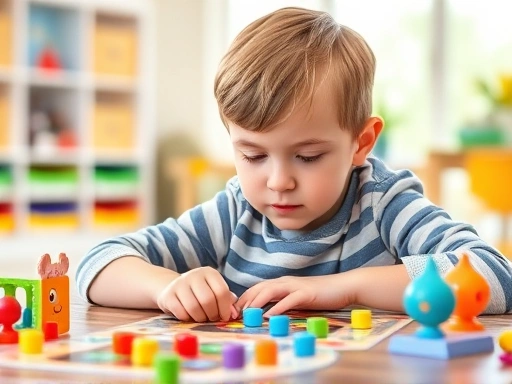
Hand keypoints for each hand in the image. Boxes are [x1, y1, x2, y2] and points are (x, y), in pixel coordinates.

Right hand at [156, 266, 237, 321]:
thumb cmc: (200, 293)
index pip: (221, 291)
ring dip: (200, 318)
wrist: (173, 288)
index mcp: (209, 273)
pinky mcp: (168, 295)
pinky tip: (189, 316)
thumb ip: (227, 300)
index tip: (224, 317)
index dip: (225, 308)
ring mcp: (180, 284)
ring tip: (202, 318)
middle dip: (212, 314)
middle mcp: (194, 275)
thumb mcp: (214, 291)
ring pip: (194, 307)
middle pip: (208, 300)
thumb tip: (234, 313)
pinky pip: (181, 313)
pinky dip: (188, 319)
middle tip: (212, 319)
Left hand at [236, 275, 355, 316]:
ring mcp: (295, 286)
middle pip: (260, 287)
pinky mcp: (306, 293)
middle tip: (234, 313)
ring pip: (270, 291)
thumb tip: (269, 311)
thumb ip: (284, 300)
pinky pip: (288, 300)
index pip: (258, 287)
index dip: (245, 297)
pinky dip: (276, 308)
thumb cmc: (321, 293)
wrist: (343, 286)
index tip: (234, 309)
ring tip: (246, 314)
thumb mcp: (298, 297)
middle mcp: (286, 281)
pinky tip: (268, 316)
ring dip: (256, 302)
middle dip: (245, 300)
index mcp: (283, 282)